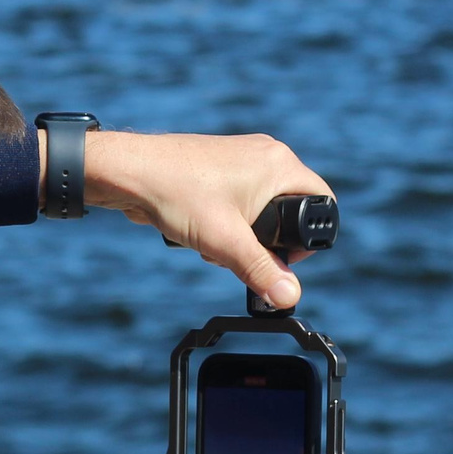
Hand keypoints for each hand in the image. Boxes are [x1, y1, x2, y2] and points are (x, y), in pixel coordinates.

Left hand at [79, 131, 334, 309]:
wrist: (129, 172)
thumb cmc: (176, 194)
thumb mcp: (225, 242)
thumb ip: (261, 270)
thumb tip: (290, 297)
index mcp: (279, 164)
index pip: (322, 201)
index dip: (308, 238)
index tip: (282, 259)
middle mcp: (266, 155)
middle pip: (291, 209)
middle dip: (267, 241)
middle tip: (240, 253)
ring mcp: (243, 159)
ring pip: (262, 208)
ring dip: (243, 235)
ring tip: (214, 241)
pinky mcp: (221, 168)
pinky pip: (240, 201)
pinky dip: (227, 223)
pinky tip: (201, 229)